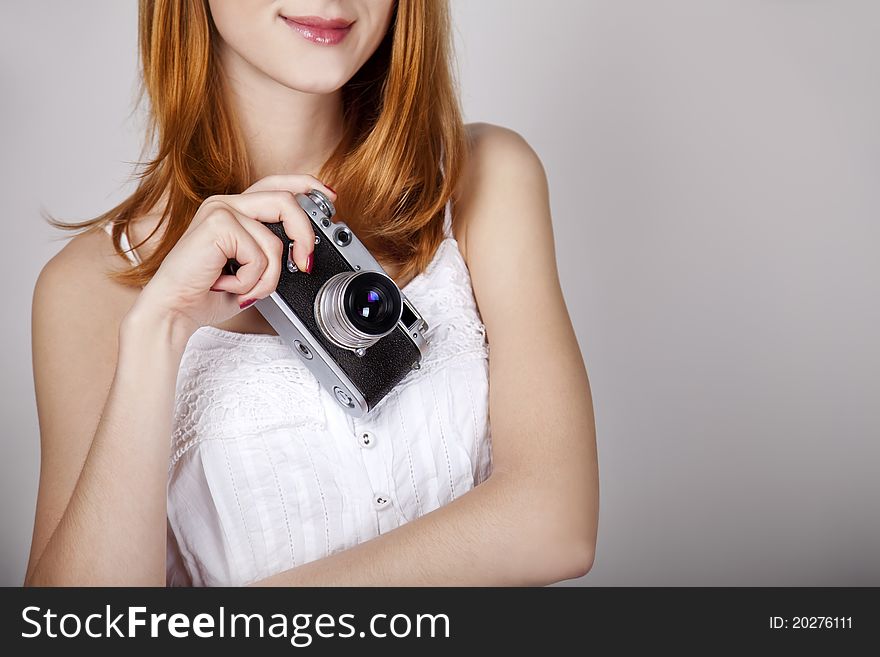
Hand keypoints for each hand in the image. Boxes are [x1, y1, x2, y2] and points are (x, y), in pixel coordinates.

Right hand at [128, 174, 336, 337]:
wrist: (174, 309)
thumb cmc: (207, 292)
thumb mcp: (251, 270)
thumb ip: (272, 253)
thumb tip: (304, 250)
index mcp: (235, 210)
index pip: (277, 184)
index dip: (307, 186)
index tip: (330, 198)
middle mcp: (227, 204)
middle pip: (286, 201)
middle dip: (304, 236)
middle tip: (305, 263)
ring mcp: (220, 210)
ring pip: (274, 241)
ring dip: (266, 278)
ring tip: (242, 287)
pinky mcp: (218, 224)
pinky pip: (259, 256)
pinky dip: (249, 281)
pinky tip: (225, 282)